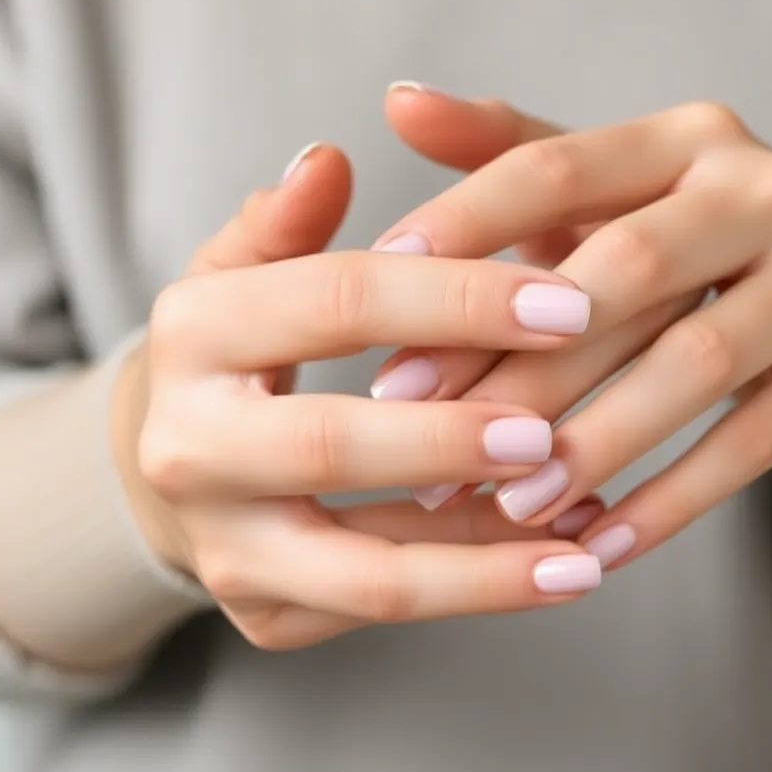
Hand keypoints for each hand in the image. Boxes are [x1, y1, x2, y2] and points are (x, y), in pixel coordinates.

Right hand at [113, 143, 605, 650]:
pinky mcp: (262, 613)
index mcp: (189, 332)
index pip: (336, 299)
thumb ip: (288, 221)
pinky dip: (474, 587)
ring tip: (587, 553)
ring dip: (489, 565)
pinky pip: (385, 609)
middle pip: (336, 444)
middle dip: (458, 440)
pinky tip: (553, 567)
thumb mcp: (247, 273)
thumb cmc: (242, 352)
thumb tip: (327, 159)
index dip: (456, 298)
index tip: (567, 304)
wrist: (184, 465)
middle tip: (558, 437)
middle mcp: (185, 448)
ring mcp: (222, 547)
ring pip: (369, 573)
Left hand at [372, 89, 771, 568]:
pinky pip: (753, 444)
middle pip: (623, 273)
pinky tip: (596, 545)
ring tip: (506, 505)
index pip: (557, 165)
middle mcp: (764, 190)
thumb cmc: (692, 243)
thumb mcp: (614, 194)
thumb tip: (397, 102)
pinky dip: (668, 500)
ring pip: (692, 364)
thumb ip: (510, 156)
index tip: (375, 286)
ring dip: (591, 442)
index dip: (463, 224)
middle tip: (414, 423)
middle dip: (515, 356)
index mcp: (687, 138)